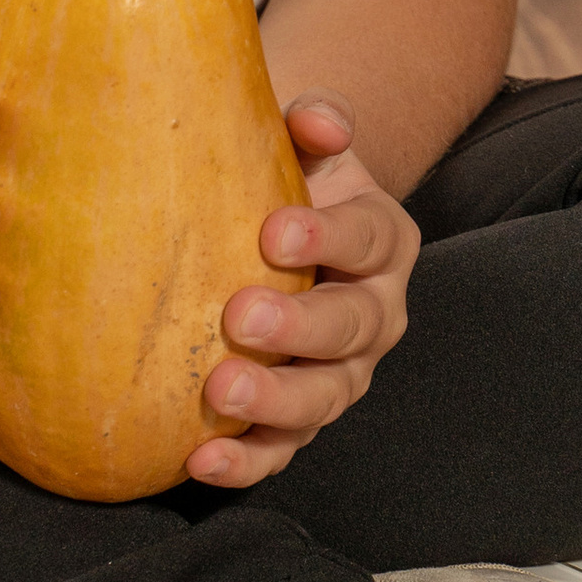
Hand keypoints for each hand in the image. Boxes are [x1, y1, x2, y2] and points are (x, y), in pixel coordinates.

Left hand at [187, 92, 418, 488]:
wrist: (273, 233)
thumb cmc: (281, 178)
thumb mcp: (304, 143)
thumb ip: (315, 122)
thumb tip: (317, 120)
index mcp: (381, 240)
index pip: (368, 238)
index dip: (329, 237)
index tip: (273, 233)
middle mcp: (375, 313)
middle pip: (352, 328)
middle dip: (300, 328)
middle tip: (240, 317)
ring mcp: (341, 374)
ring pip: (325, 399)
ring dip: (275, 403)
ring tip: (220, 393)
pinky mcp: (300, 421)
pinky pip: (281, 449)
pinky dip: (245, 461)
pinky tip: (200, 460)